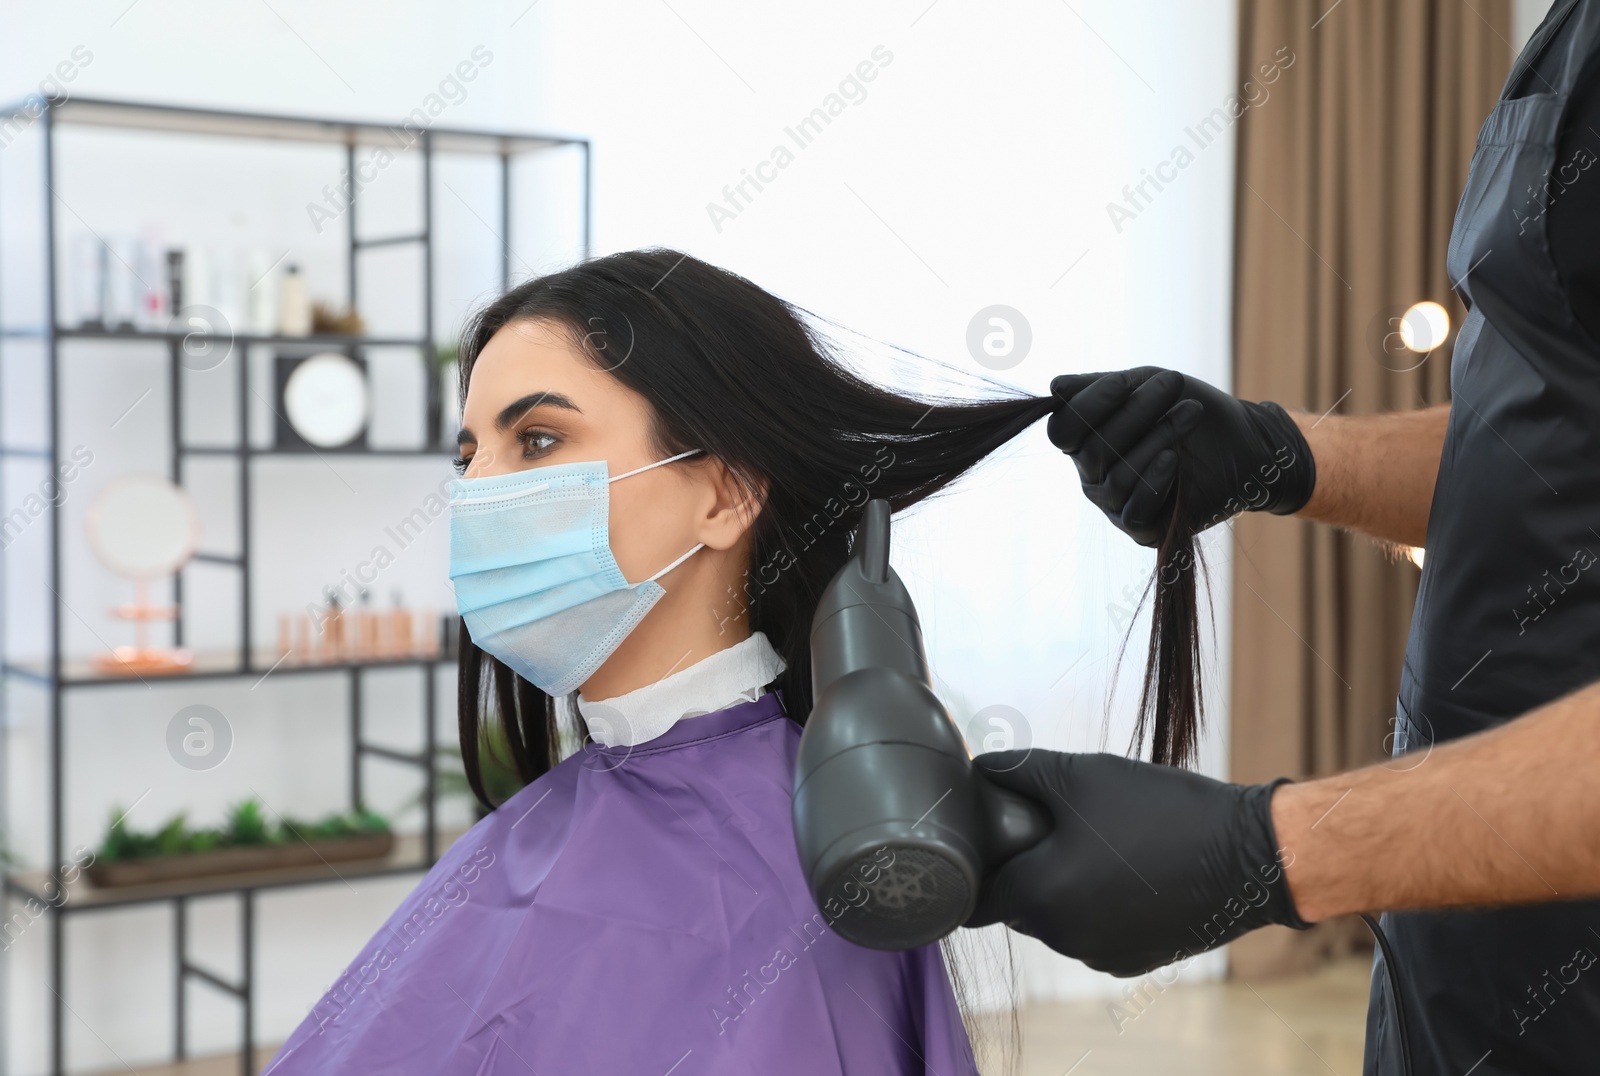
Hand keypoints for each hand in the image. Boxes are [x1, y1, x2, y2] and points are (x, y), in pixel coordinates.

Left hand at [964, 750, 1307, 975]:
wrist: (1250, 854)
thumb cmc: (1160, 812)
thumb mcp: (1081, 775)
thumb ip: (1019, 771)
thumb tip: (979, 768)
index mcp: (1039, 900)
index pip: (975, 896)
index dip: (978, 864)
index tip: (991, 838)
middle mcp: (1064, 940)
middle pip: (1018, 906)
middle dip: (1026, 868)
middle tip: (1051, 825)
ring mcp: (1102, 955)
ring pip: (1059, 918)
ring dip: (1065, 886)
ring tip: (1098, 841)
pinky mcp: (1137, 959)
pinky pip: (1097, 930)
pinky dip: (1102, 903)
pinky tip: (1129, 866)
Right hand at [1046, 367, 1315, 546]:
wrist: (1244, 442)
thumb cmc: (1188, 409)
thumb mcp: (1144, 385)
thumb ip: (1099, 386)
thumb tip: (1055, 386)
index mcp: (1086, 441)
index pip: (1063, 430)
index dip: (1089, 406)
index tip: (1126, 383)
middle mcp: (1093, 475)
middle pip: (1091, 451)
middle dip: (1135, 413)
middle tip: (1173, 384)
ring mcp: (1115, 503)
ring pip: (1116, 479)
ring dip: (1157, 439)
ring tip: (1191, 413)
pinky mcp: (1142, 528)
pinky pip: (1133, 511)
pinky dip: (1154, 482)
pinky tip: (1175, 459)